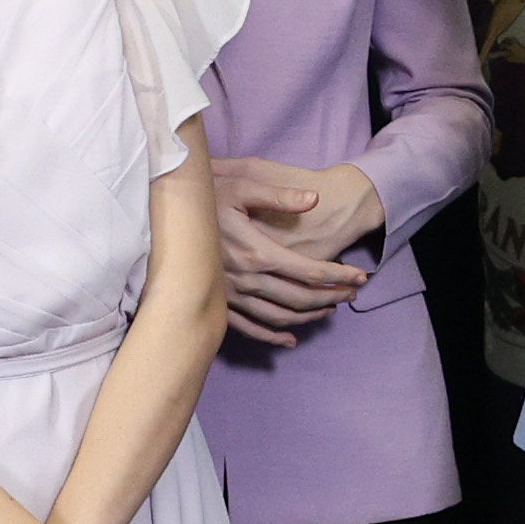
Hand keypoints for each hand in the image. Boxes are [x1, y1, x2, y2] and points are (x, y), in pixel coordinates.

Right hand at [207, 157, 381, 345]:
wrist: (164, 216)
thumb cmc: (206, 195)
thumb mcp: (242, 184)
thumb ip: (279, 195)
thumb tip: (314, 199)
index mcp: (257, 251)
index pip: (310, 271)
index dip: (339, 275)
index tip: (361, 276)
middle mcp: (246, 278)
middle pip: (300, 297)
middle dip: (331, 297)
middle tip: (352, 294)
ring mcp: (230, 294)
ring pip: (279, 316)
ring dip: (308, 315)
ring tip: (329, 310)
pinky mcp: (216, 303)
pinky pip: (248, 328)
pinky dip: (271, 335)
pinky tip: (289, 339)